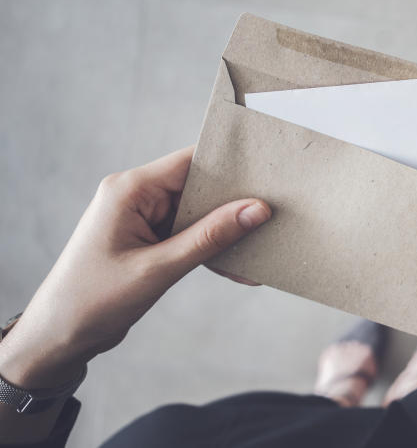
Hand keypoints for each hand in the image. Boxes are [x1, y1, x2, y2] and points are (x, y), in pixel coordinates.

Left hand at [0, 147, 271, 391]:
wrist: (57, 338)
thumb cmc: (92, 301)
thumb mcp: (158, 268)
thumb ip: (209, 237)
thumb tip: (255, 209)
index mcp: (130, 190)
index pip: (190, 161)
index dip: (231, 165)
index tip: (269, 174)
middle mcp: (137, 196)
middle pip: (199, 186)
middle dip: (235, 202)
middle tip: (275, 214)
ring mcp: (143, 218)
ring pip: (199, 213)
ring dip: (227, 231)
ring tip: (261, 245)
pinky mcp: (149, 239)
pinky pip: (190, 234)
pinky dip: (212, 249)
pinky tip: (238, 267)